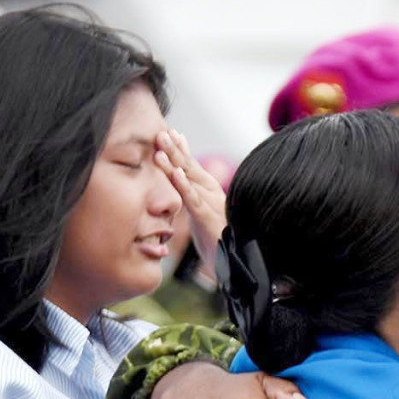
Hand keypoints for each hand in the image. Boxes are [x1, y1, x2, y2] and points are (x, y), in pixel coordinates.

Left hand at [154, 129, 227, 263]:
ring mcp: (211, 205)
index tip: (172, 132)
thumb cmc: (218, 242)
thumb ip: (195, 202)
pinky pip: (194, 200)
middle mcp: (212, 194)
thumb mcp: (203, 218)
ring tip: (162, 144)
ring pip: (190, 179)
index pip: (193, 167)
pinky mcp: (208, 220)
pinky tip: (176, 173)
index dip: (182, 150)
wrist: (237, 266)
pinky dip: (184, 186)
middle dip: (175, 148)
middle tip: (162, 131)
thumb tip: (184, 188)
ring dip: (176, 160)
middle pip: (190, 167)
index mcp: (209, 193)